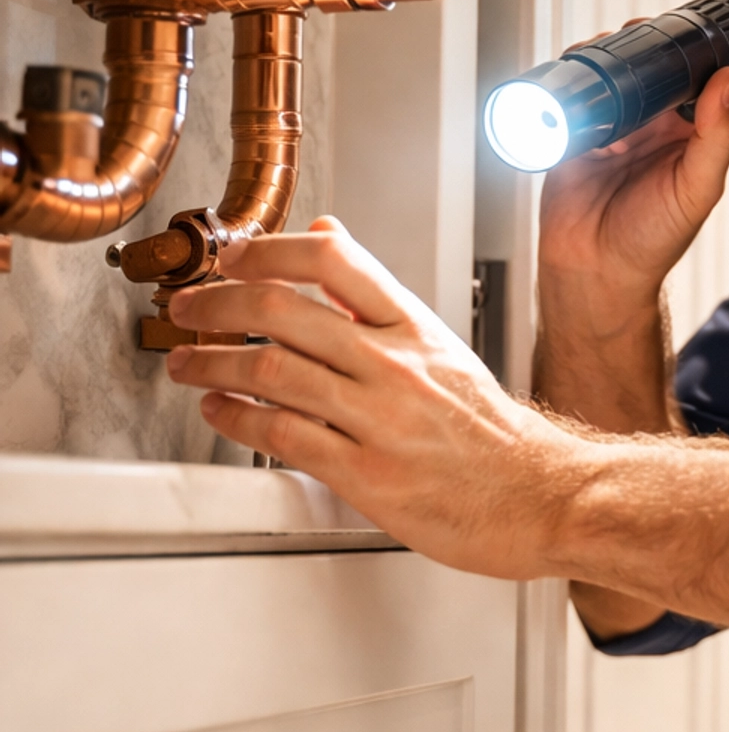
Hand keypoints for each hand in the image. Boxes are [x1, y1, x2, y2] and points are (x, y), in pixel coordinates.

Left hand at [164, 216, 583, 578]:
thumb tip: (327, 235)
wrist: (539, 495)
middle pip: (283, 311)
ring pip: (272, 371)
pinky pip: (284, 436)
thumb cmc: (489, 431)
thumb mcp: (439, 344)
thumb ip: (374, 296)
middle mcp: (394, 365)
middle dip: (216, 305)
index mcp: (413, 326)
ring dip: (210, 363)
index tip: (232, 256)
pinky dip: (238, 419)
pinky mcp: (366, 475)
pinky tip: (220, 411)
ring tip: (186, 362)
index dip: (267, 251)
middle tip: (188, 308)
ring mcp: (379, 419)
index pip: (331, 261)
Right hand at [537, 60, 728, 320]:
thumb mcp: (697, 189)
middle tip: (633, 38)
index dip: (691, 55)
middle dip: (639, 50)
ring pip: (608, 80)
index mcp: (688, 135)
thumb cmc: (652, 244)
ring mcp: (611, 132)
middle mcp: (651, 129)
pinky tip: (577, 99)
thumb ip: (718, 136)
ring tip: (600, 63)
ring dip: (602, 64)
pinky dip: (570, 92)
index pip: (694, 81)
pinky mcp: (574, 140)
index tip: (686, 34)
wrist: (595, 275)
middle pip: (647, 72)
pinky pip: (571, 103)